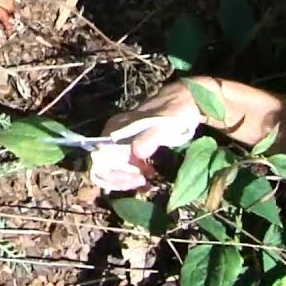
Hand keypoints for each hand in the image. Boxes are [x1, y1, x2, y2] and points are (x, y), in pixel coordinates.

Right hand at [89, 79, 209, 192]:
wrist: (186, 101)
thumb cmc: (173, 111)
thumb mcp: (162, 124)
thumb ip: (149, 137)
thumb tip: (137, 153)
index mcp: (115, 128)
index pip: (100, 157)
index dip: (114, 174)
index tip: (137, 178)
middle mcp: (113, 135)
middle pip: (104, 165)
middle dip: (121, 179)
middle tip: (142, 183)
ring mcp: (122, 141)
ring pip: (114, 167)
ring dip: (127, 178)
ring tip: (147, 183)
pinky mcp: (131, 146)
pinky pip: (124, 164)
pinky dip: (133, 174)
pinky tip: (148, 176)